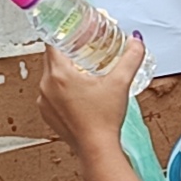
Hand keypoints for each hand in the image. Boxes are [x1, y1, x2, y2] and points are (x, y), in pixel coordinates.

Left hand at [36, 35, 145, 156]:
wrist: (97, 149)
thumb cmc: (104, 119)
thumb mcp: (120, 83)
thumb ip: (130, 57)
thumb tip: (136, 42)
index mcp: (59, 74)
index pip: (52, 42)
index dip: (62, 34)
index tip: (72, 31)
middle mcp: (46, 86)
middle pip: (51, 58)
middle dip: (66, 51)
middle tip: (82, 48)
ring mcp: (44, 101)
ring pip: (50, 76)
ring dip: (63, 71)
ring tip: (81, 69)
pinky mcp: (47, 113)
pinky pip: (50, 93)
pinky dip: (60, 88)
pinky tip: (76, 91)